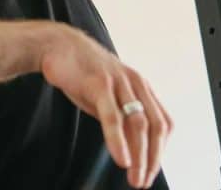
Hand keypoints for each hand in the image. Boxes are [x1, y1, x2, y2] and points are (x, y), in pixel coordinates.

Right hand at [40, 25, 172, 188]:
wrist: (57, 45)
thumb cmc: (83, 72)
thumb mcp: (106, 97)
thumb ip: (120, 118)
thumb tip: (130, 150)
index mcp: (141, 86)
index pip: (162, 123)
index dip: (160, 151)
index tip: (150, 171)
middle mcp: (135, 83)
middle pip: (156, 126)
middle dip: (153, 159)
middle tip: (143, 182)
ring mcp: (118, 82)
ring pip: (139, 123)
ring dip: (139, 156)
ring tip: (134, 177)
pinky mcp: (99, 83)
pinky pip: (113, 116)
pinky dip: (119, 140)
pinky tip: (121, 158)